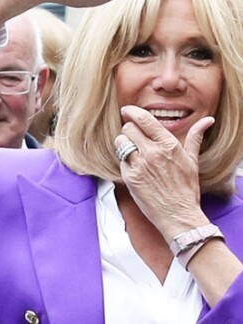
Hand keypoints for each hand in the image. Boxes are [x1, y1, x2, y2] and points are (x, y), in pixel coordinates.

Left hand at [114, 105, 214, 240]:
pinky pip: (120, 159)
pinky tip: (135, 168)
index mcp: (168, 145)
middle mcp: (152, 152)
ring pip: (120, 141)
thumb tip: (207, 121)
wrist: (179, 216)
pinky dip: (125, 161)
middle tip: (134, 137)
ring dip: (124, 144)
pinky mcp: (130, 177)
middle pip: (128, 128)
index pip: (144, 119)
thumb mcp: (192, 161)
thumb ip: (195, 137)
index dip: (132, 112)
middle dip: (129, 130)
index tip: (127, 110)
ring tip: (133, 151)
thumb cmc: (186, 189)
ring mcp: (140, 164)